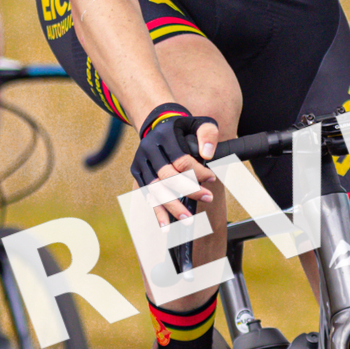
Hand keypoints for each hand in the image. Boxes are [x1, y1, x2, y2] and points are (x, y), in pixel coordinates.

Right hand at [131, 102, 217, 224]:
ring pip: (155, 189)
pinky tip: (165, 225)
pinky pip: (146, 195)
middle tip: (208, 198)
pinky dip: (156, 211)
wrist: (157, 124)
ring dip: (171, 206)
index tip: (212, 179)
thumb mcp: (199, 122)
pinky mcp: (137, 172)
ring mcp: (140, 162)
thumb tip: (207, 154)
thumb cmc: (182, 127)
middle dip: (189, 190)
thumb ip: (208, 133)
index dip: (198, 171)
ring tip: (187, 220)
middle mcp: (149, 149)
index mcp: (164, 136)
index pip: (181, 159)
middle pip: (167, 176)